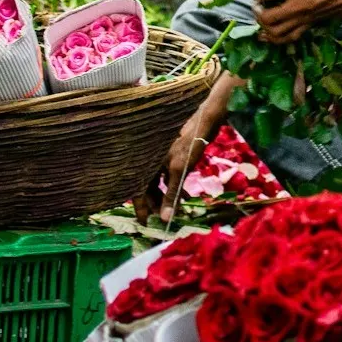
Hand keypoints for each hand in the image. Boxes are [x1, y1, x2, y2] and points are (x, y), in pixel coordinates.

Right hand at [137, 95, 227, 224]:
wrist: (204, 118)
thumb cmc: (189, 141)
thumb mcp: (180, 169)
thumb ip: (172, 193)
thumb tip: (165, 218)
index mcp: (145, 163)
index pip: (137, 191)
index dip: (141, 208)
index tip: (146, 223)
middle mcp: (150, 161)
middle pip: (147, 188)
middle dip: (157, 203)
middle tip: (165, 217)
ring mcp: (161, 157)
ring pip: (160, 182)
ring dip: (168, 196)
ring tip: (179, 209)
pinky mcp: (174, 155)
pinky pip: (169, 175)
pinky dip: (176, 186)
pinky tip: (187, 195)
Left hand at [254, 0, 341, 43]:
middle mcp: (299, 2)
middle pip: (266, 17)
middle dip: (257, 13)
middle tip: (259, 7)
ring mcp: (307, 16)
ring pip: (276, 32)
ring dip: (265, 28)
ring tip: (265, 20)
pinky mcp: (314, 24)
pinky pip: (291, 37)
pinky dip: (279, 38)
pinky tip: (274, 33)